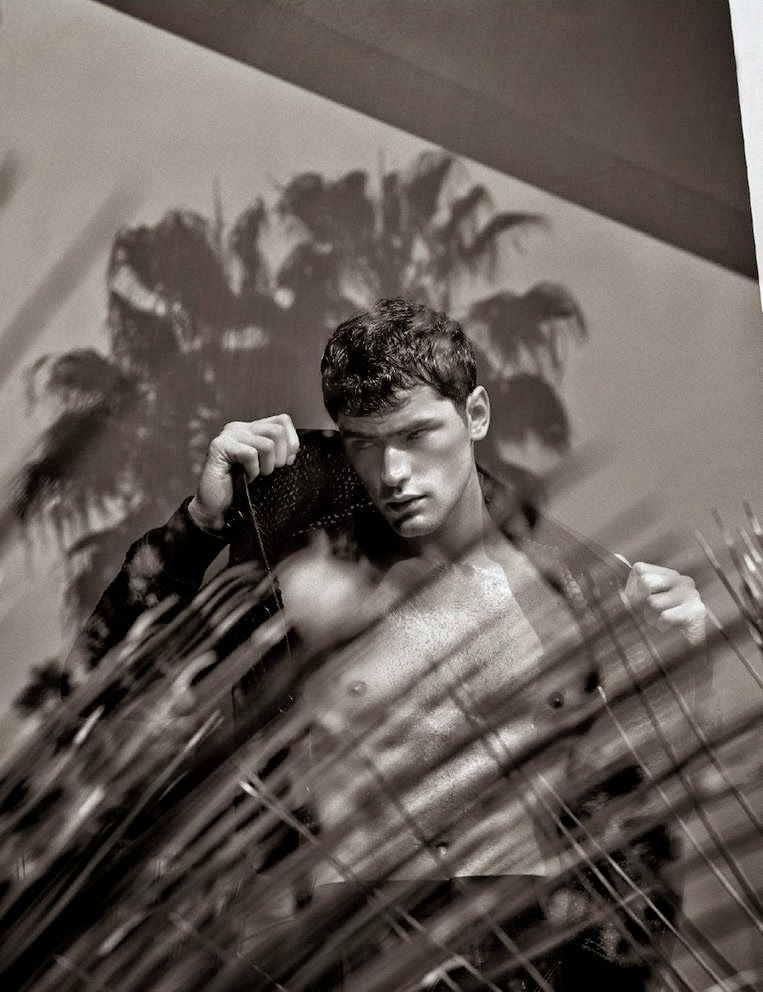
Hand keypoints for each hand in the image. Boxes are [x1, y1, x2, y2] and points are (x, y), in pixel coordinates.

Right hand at [188, 414, 298, 530]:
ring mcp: (228, 435)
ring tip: (257, 475)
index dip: (291, 442)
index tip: (287, 462)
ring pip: (267, 443)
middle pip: (277, 430)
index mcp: (251, 428)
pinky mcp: (219, 446)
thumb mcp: (266, 465)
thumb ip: (278, 451)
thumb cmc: (241, 488)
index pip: (282, 421)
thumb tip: (294, 447)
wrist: (216, 508)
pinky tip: (246, 478)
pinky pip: (250, 454)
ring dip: (267, 466)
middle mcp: (239, 427)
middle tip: (269, 472)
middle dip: (281, 456)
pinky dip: (253, 470)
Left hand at [623, 561, 705, 644]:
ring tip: (660, 625)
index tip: (638, 604)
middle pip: (646, 582)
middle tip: (649, 616)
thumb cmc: (657, 627)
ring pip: (653, 602)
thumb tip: (616, 555)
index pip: (640, 569)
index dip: (632, 589)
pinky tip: (669, 630)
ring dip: (651, 619)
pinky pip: (665, 616)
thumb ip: (628, 581)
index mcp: (668, 575)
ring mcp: (691, 594)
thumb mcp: (638, 603)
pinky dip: (661, 627)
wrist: (681, 656)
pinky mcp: (696, 611)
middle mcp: (682, 580)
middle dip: (640, 604)